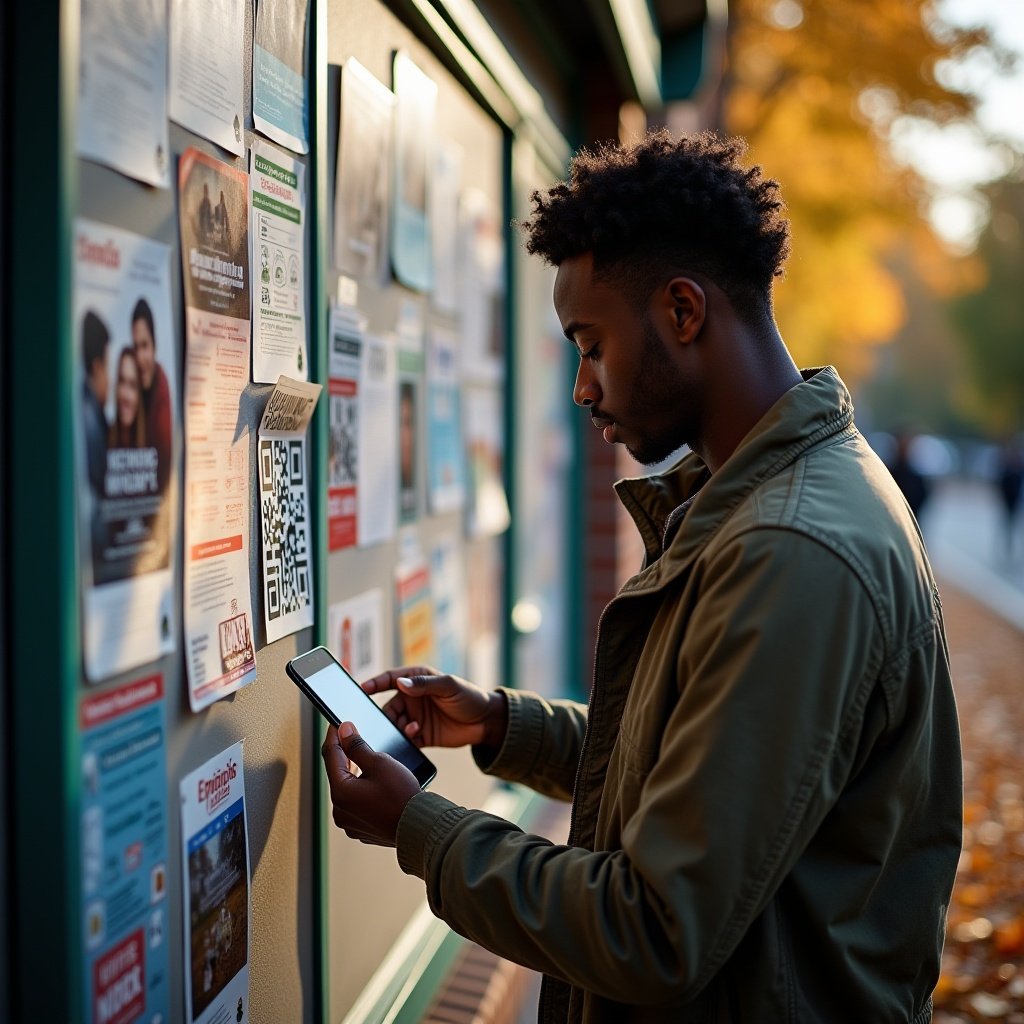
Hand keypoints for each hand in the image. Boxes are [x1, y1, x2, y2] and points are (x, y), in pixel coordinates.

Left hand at [320, 722, 420, 845]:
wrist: (420, 826)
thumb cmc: (402, 796)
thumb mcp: (379, 762)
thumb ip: (357, 746)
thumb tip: (344, 731)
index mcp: (341, 793)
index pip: (331, 755)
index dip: (334, 736)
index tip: (337, 724)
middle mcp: (340, 811)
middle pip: (338, 774)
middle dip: (345, 755)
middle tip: (352, 738)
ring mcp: (350, 823)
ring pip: (347, 790)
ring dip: (354, 774)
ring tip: (367, 761)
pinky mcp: (361, 829)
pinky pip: (356, 805)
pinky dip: (362, 792)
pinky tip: (375, 784)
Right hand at [361, 665, 507, 749]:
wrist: (486, 723)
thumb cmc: (469, 697)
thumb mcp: (449, 686)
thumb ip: (424, 684)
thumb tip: (400, 682)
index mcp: (417, 680)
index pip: (390, 679)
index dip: (375, 683)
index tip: (362, 689)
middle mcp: (412, 698)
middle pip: (388, 707)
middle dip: (384, 715)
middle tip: (384, 722)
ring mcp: (415, 718)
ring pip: (394, 725)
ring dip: (396, 728)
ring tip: (411, 730)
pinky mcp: (421, 736)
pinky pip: (405, 740)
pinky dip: (403, 741)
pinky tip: (412, 740)